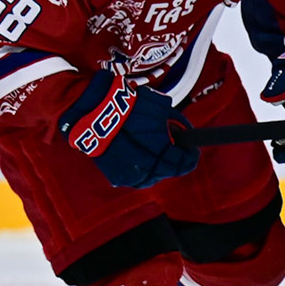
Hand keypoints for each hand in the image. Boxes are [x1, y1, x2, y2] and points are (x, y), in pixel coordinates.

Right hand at [58, 71, 198, 188]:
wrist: (90, 112)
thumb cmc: (129, 105)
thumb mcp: (160, 106)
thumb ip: (176, 121)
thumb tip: (187, 133)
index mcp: (157, 148)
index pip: (181, 162)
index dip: (190, 158)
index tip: (193, 153)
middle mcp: (144, 164)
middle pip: (168, 171)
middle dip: (177, 164)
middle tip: (182, 156)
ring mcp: (128, 172)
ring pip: (153, 178)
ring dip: (161, 170)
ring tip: (164, 159)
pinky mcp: (115, 176)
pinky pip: (137, 180)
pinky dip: (145, 173)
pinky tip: (148, 164)